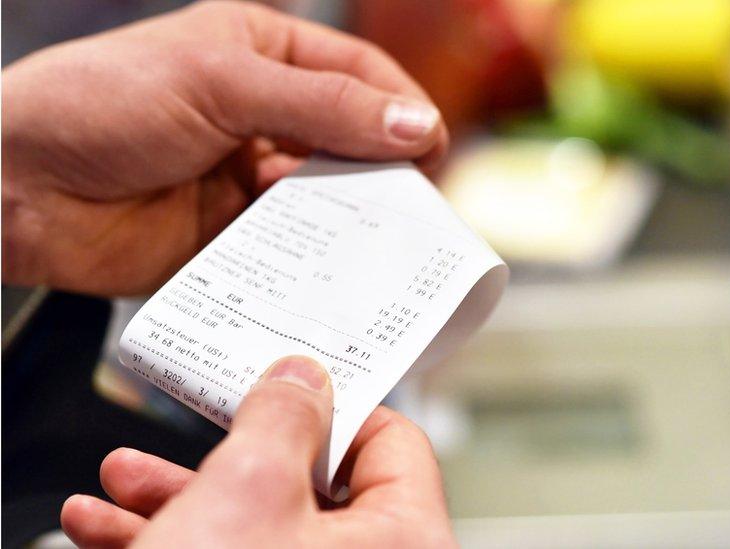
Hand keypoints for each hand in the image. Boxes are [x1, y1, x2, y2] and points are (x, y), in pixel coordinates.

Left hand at [2, 0, 447, 295]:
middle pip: (353, 140)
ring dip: (351, 217)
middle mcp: (263, 115)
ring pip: (328, 198)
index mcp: (262, 54)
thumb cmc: (99, 103)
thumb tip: (417, 122)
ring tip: (377, 239)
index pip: (359, 74)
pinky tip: (325, 266)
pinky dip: (313, 259)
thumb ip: (323, 105)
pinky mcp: (232, 236)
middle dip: (384, 169)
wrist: (14, 186)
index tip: (432, 148)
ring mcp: (248, 178)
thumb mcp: (220, 80)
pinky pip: (292, 248)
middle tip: (416, 205)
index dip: (402, 108)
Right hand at [59, 355, 456, 547]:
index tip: (281, 392)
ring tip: (119, 489)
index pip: (392, 444)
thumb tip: (304, 378)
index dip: (332, 408)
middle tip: (182, 438)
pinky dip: (178, 545)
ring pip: (260, 532)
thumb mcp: (246, 491)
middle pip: (310, 491)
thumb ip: (282, 418)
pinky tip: (111, 533)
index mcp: (405, 541)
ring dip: (183, 502)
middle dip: (225, 459)